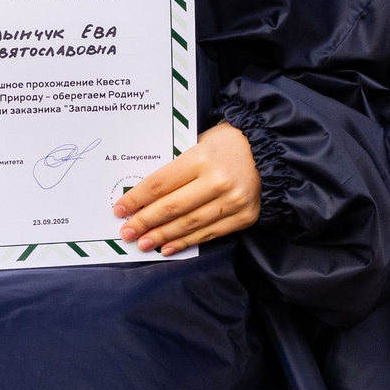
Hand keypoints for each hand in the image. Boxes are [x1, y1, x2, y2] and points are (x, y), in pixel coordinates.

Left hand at [112, 122, 260, 255]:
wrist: (270, 151)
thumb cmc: (228, 143)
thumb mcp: (199, 142)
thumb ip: (177, 167)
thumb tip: (145, 194)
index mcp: (202, 158)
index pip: (160, 183)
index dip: (136, 199)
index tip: (120, 209)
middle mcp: (217, 181)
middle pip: (172, 207)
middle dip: (145, 222)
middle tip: (127, 232)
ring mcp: (233, 201)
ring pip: (189, 224)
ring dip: (162, 236)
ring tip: (144, 243)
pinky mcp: (244, 217)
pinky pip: (209, 233)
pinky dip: (186, 242)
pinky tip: (168, 247)